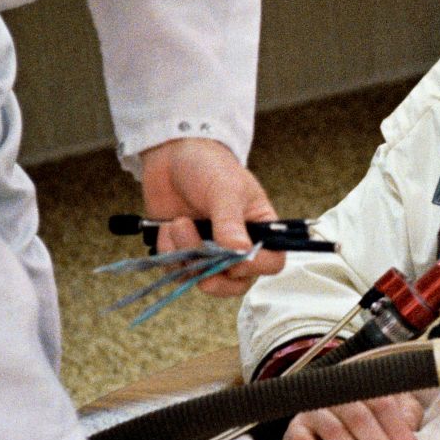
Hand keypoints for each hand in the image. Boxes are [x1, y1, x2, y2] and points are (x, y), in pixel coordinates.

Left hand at [138, 137, 282, 295]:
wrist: (171, 156)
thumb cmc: (209, 167)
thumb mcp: (225, 190)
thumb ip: (231, 223)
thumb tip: (240, 253)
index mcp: (260, 229)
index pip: (272, 261)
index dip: (255, 265)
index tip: (234, 253)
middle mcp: (238, 247)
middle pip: (237, 283)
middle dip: (214, 274)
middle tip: (199, 257)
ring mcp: (210, 253)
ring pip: (203, 279)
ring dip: (186, 255)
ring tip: (179, 223)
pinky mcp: (184, 255)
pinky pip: (177, 271)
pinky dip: (169, 252)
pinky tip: (168, 227)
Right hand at [282, 394, 424, 439]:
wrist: (328, 427)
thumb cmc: (374, 420)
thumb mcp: (397, 412)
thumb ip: (407, 418)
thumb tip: (411, 434)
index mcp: (362, 384)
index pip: (382, 403)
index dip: (397, 430)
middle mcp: (335, 393)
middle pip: (359, 417)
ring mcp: (312, 410)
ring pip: (335, 431)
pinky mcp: (294, 431)